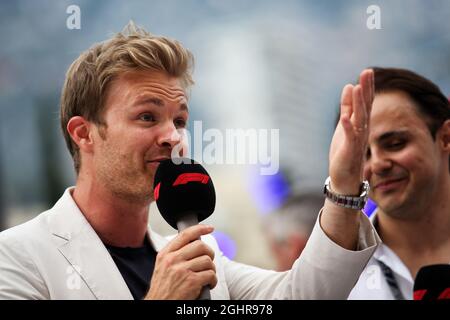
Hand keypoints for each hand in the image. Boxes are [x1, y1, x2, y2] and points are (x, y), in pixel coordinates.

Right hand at [144, 224, 216, 299]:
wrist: (158, 304)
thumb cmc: (162, 288)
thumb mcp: (162, 265)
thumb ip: (174, 254)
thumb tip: (193, 244)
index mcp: (166, 254)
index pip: (185, 234)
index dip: (200, 228)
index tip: (209, 228)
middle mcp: (173, 260)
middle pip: (200, 246)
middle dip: (209, 253)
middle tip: (208, 260)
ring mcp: (182, 270)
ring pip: (207, 260)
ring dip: (211, 268)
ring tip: (207, 275)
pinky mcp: (191, 281)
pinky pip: (210, 274)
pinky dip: (213, 280)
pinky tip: (208, 284)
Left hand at [329, 69, 373, 194]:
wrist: (344, 177)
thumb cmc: (344, 150)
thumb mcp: (344, 125)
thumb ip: (347, 107)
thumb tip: (349, 86)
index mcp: (360, 123)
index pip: (366, 102)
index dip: (367, 87)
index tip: (367, 71)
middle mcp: (362, 130)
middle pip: (366, 107)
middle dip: (366, 90)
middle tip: (367, 72)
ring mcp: (357, 140)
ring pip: (359, 119)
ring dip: (358, 104)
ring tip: (356, 88)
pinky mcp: (350, 151)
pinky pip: (350, 138)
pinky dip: (347, 128)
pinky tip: (344, 117)